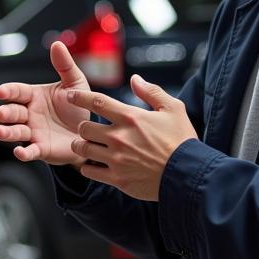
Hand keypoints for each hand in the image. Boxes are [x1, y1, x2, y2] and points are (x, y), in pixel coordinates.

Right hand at [0, 41, 90, 165]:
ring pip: (16, 132)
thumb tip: (56, 43)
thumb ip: (64, 65)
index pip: (17, 92)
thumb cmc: (78, 106)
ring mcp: (33, 132)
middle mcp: (29, 114)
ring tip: (0, 131)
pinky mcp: (41, 149)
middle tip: (1, 113)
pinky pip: (30, 151)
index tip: (1, 91)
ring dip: (7, 132)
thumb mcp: (74, 83)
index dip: (9, 92)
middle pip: (12, 112)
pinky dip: (23, 153)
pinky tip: (20, 152)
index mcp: (34, 96)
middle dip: (5, 113)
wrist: (91, 132)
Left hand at [67, 75, 197, 200]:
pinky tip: (94, 165)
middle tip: (87, 129)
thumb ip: (151, 92)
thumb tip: (135, 79)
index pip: (97, 102)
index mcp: (131, 118)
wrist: (188, 175)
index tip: (70, 95)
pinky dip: (88, 167)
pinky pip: (89, 171)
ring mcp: (116, 159)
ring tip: (86, 146)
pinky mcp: (117, 179)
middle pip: (83, 127)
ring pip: (82, 149)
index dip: (79, 97)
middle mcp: (119, 137)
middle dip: (82, 127)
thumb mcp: (173, 109)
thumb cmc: (182, 141)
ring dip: (81, 146)